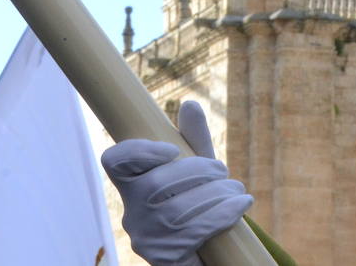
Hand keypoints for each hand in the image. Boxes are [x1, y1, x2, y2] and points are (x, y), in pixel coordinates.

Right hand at [101, 101, 252, 265]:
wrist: (210, 251)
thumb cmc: (201, 204)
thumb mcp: (199, 171)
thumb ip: (194, 141)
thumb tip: (190, 104)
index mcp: (133, 184)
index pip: (115, 161)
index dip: (139, 151)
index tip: (173, 149)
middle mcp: (132, 213)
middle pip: (155, 184)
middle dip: (199, 171)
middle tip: (223, 171)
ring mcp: (146, 239)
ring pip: (177, 211)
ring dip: (217, 194)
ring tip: (236, 190)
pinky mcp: (164, 258)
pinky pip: (194, 232)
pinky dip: (223, 214)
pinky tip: (240, 205)